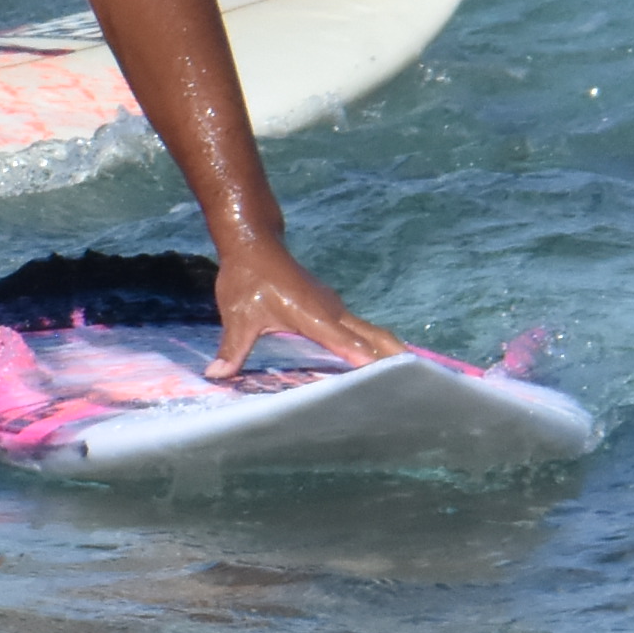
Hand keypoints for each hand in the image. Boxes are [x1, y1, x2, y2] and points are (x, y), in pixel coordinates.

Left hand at [206, 236, 400, 380]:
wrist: (254, 242)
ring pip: (370, 333)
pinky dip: (372, 348)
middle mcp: (332, 311)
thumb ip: (233, 347)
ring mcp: (335, 309)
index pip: (347, 342)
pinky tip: (375, 370)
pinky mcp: (331, 309)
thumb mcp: (236, 313)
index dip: (368, 361)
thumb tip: (217, 376)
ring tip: (405, 387)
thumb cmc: (247, 276)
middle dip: (394, 361)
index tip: (391, 382)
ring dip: (387, 355)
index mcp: (314, 313)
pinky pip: (359, 331)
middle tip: (416, 390)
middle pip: (374, 336)